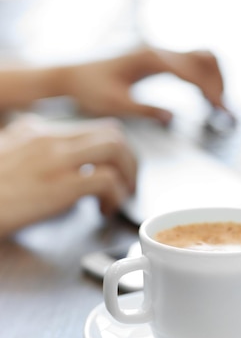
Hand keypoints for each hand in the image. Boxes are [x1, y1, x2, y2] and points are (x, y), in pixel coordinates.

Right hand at [0, 116, 136, 236]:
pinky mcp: (58, 185)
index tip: (117, 170)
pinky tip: (105, 209)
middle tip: (129, 184)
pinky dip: (115, 196)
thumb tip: (64, 166)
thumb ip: (33, 150)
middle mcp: (49, 138)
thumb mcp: (7, 155)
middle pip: (113, 134)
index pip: (94, 127)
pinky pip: (106, 180)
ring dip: (128, 175)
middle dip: (131, 160)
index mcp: (37, 130)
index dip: (115, 150)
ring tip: (121, 196)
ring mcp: (55, 160)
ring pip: (115, 149)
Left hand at [67, 47, 226, 123]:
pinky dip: (203, 78)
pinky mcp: (156, 58)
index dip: (210, 90)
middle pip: (204, 58)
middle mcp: (157, 50)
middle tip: (223, 111)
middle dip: (218, 83)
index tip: (221, 110)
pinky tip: (204, 98)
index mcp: (149, 59)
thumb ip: (145, 110)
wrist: (70, 75)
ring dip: (214, 78)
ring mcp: (157, 51)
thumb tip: (172, 118)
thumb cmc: (88, 90)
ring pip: (200, 56)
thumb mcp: (115, 105)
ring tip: (218, 106)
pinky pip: (189, 63)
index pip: (192, 71)